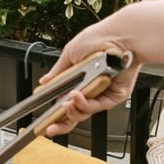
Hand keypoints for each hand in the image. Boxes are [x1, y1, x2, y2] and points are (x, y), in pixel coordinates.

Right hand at [37, 19, 140, 137]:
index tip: (45, 121)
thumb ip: (58, 71)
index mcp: (79, 80)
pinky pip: (97, 106)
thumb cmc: (99, 38)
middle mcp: (91, 89)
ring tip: (65, 103)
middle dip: (62, 123)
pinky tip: (75, 96)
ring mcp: (102, 94)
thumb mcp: (71, 53)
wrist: (118, 36)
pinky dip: (84, 103)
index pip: (65, 102)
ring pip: (84, 111)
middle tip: (51, 128)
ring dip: (72, 110)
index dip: (55, 113)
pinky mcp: (114, 96)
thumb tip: (44, 81)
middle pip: (75, 113)